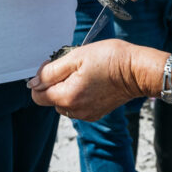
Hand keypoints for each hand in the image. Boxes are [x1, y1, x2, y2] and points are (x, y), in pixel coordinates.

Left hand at [28, 39, 161, 120]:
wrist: (137, 70)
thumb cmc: (110, 59)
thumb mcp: (76, 57)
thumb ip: (51, 71)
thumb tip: (33, 82)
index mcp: (67, 97)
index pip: (38, 95)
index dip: (41, 79)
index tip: (54, 65)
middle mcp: (75, 111)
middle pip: (51, 99)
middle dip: (56, 83)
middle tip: (73, 66)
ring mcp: (87, 114)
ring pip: (64, 102)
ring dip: (67, 89)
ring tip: (85, 73)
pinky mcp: (96, 113)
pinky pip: (78, 105)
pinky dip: (79, 94)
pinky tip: (92, 81)